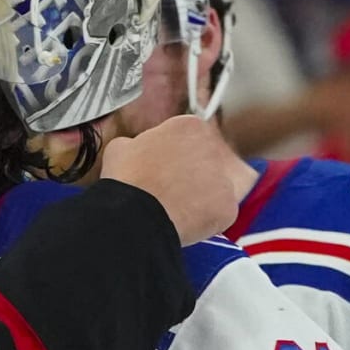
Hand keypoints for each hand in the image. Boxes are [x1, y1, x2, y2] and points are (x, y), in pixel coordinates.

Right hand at [99, 115, 239, 244]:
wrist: (135, 214)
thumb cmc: (126, 179)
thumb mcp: (121, 147)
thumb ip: (139, 143)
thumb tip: (136, 150)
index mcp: (189, 127)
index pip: (190, 138)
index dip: (175, 155)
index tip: (164, 167)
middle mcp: (213, 148)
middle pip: (207, 161)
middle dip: (192, 175)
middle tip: (170, 190)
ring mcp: (225, 178)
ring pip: (216, 188)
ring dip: (200, 197)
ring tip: (175, 209)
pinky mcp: (228, 206)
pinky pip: (219, 214)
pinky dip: (205, 220)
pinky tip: (184, 222)